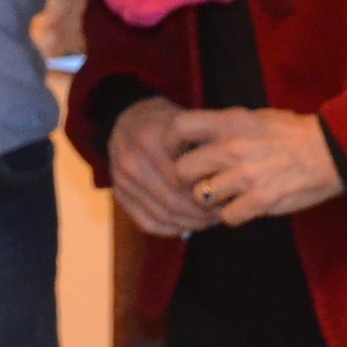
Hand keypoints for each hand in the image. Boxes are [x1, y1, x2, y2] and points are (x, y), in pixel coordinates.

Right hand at [109, 97, 217, 236]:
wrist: (128, 118)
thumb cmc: (166, 121)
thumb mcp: (186, 120)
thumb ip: (202, 144)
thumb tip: (227, 177)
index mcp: (150, 138)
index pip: (182, 178)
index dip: (207, 190)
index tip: (226, 193)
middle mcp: (131, 160)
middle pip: (173, 201)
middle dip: (201, 212)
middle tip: (221, 212)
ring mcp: (121, 180)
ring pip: (162, 215)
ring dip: (190, 223)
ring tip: (209, 219)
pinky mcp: (118, 195)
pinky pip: (148, 222)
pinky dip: (171, 229)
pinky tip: (188, 224)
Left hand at [170, 107, 342, 225]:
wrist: (331, 151)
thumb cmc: (291, 132)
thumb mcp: (254, 117)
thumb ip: (224, 127)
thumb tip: (196, 139)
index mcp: (230, 122)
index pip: (180, 127)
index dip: (169, 142)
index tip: (173, 151)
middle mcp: (232, 149)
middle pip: (183, 170)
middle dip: (187, 179)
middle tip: (199, 181)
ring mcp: (245, 177)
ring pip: (201, 197)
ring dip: (208, 200)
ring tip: (221, 196)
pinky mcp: (260, 202)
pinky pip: (227, 217)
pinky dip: (231, 215)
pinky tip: (241, 207)